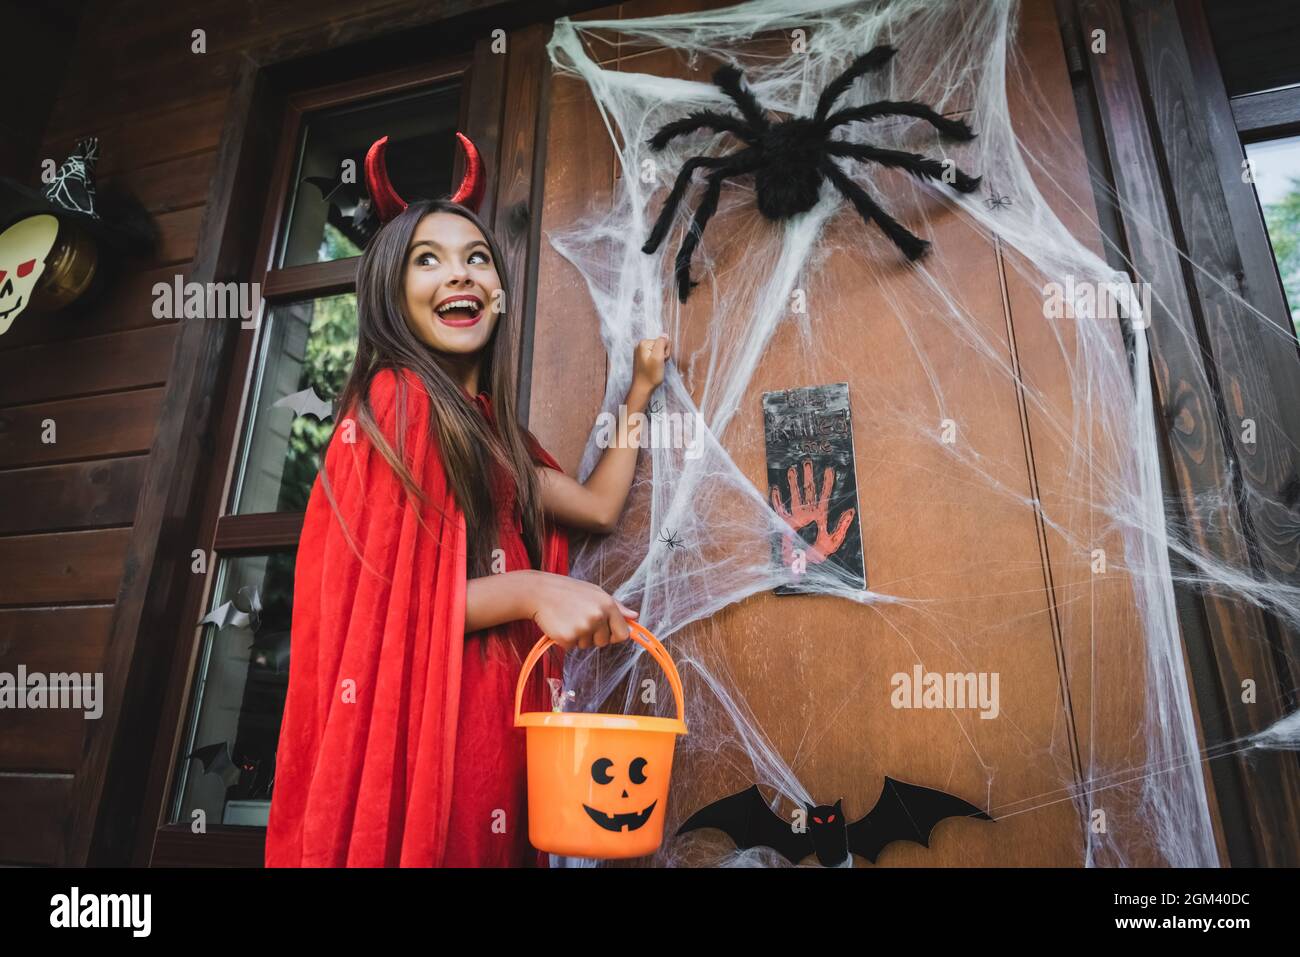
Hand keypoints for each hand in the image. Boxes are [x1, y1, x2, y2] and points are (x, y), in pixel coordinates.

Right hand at [523, 570, 637, 650]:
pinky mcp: (567, 637)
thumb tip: (634, 616)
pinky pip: (572, 647)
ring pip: (587, 645)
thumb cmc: (568, 591)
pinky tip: (560, 624)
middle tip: (579, 618)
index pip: (623, 634)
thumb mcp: (595, 592)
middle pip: (604, 642)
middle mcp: (597, 617)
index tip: (605, 632)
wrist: (539, 592)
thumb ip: (617, 606)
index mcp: (608, 605)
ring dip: (578, 637)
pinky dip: (565, 639)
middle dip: (594, 635)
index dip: (614, 636)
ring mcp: (582, 628)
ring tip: (568, 618)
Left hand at [632, 335, 670, 395]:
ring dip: (661, 359)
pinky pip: (655, 356)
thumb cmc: (651, 375)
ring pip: (659, 351)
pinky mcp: (643, 358)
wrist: (642, 388)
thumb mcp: (658, 357)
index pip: (662, 341)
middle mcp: (640, 346)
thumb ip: (661, 344)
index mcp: (643, 343)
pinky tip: (654, 367)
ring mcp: (641, 352)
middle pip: (660, 345)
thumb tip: (665, 335)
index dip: (665, 351)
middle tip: (659, 364)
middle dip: (663, 355)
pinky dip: (657, 361)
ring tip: (657, 367)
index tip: (660, 360)